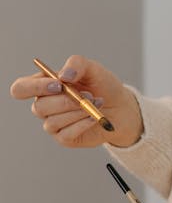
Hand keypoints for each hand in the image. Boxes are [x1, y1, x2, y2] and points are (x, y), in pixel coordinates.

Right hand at [10, 55, 142, 147]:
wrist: (121, 107)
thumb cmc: (102, 86)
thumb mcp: (93, 69)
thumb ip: (77, 64)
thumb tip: (64, 76)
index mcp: (44, 85)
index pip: (21, 88)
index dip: (34, 87)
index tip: (59, 85)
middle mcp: (44, 105)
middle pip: (38, 107)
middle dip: (66, 101)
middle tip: (88, 95)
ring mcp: (52, 123)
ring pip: (52, 121)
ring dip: (78, 111)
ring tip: (96, 103)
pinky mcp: (64, 138)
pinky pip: (66, 133)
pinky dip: (83, 123)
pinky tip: (94, 116)